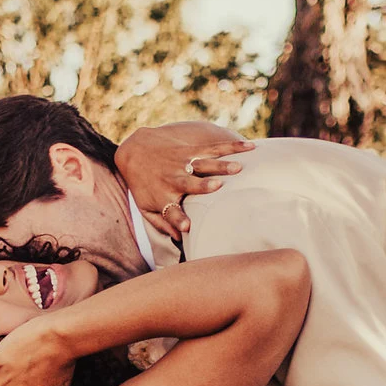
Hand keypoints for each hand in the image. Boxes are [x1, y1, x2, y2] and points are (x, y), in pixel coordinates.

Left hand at [113, 122, 253, 244]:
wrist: (135, 152)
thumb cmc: (143, 185)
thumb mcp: (145, 208)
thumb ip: (161, 224)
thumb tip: (178, 238)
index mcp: (164, 198)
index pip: (172, 213)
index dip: (179, 220)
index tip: (187, 227)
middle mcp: (174, 180)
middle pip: (191, 184)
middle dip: (204, 185)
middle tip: (218, 186)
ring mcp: (183, 163)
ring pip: (205, 164)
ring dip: (221, 165)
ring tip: (239, 167)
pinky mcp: (191, 150)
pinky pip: (214, 148)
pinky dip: (232, 147)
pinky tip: (250, 147)